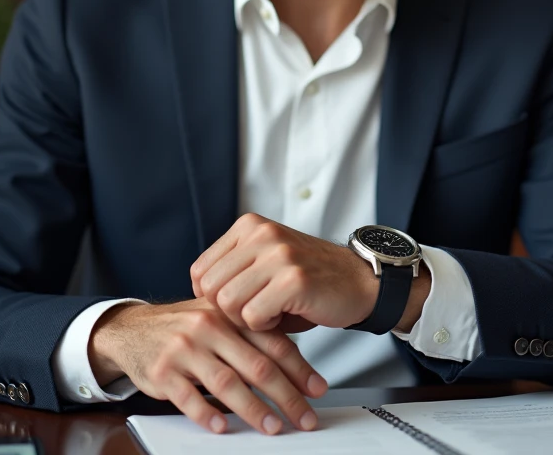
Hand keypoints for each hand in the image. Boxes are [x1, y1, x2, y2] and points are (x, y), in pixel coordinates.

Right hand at [88, 297, 327, 434]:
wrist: (132, 329)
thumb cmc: (183, 327)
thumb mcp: (218, 319)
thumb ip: (251, 336)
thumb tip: (295, 364)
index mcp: (229, 315)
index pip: (272, 342)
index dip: (299, 369)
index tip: (317, 390)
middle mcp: (209, 328)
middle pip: (255, 365)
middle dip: (285, 395)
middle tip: (303, 417)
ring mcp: (184, 350)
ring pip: (226, 382)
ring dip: (253, 408)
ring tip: (272, 426)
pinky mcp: (162, 371)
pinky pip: (187, 397)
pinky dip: (206, 413)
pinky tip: (222, 426)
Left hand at [190, 213, 377, 331]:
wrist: (358, 282)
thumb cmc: (307, 281)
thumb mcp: (263, 262)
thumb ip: (231, 270)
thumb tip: (193, 294)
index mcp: (249, 226)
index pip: (199, 271)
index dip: (212, 297)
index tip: (237, 303)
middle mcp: (261, 234)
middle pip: (210, 289)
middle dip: (228, 311)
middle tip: (256, 311)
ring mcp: (278, 255)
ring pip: (228, 303)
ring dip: (247, 320)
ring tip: (271, 311)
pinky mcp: (293, 279)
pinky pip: (253, 316)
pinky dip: (266, 326)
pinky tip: (285, 314)